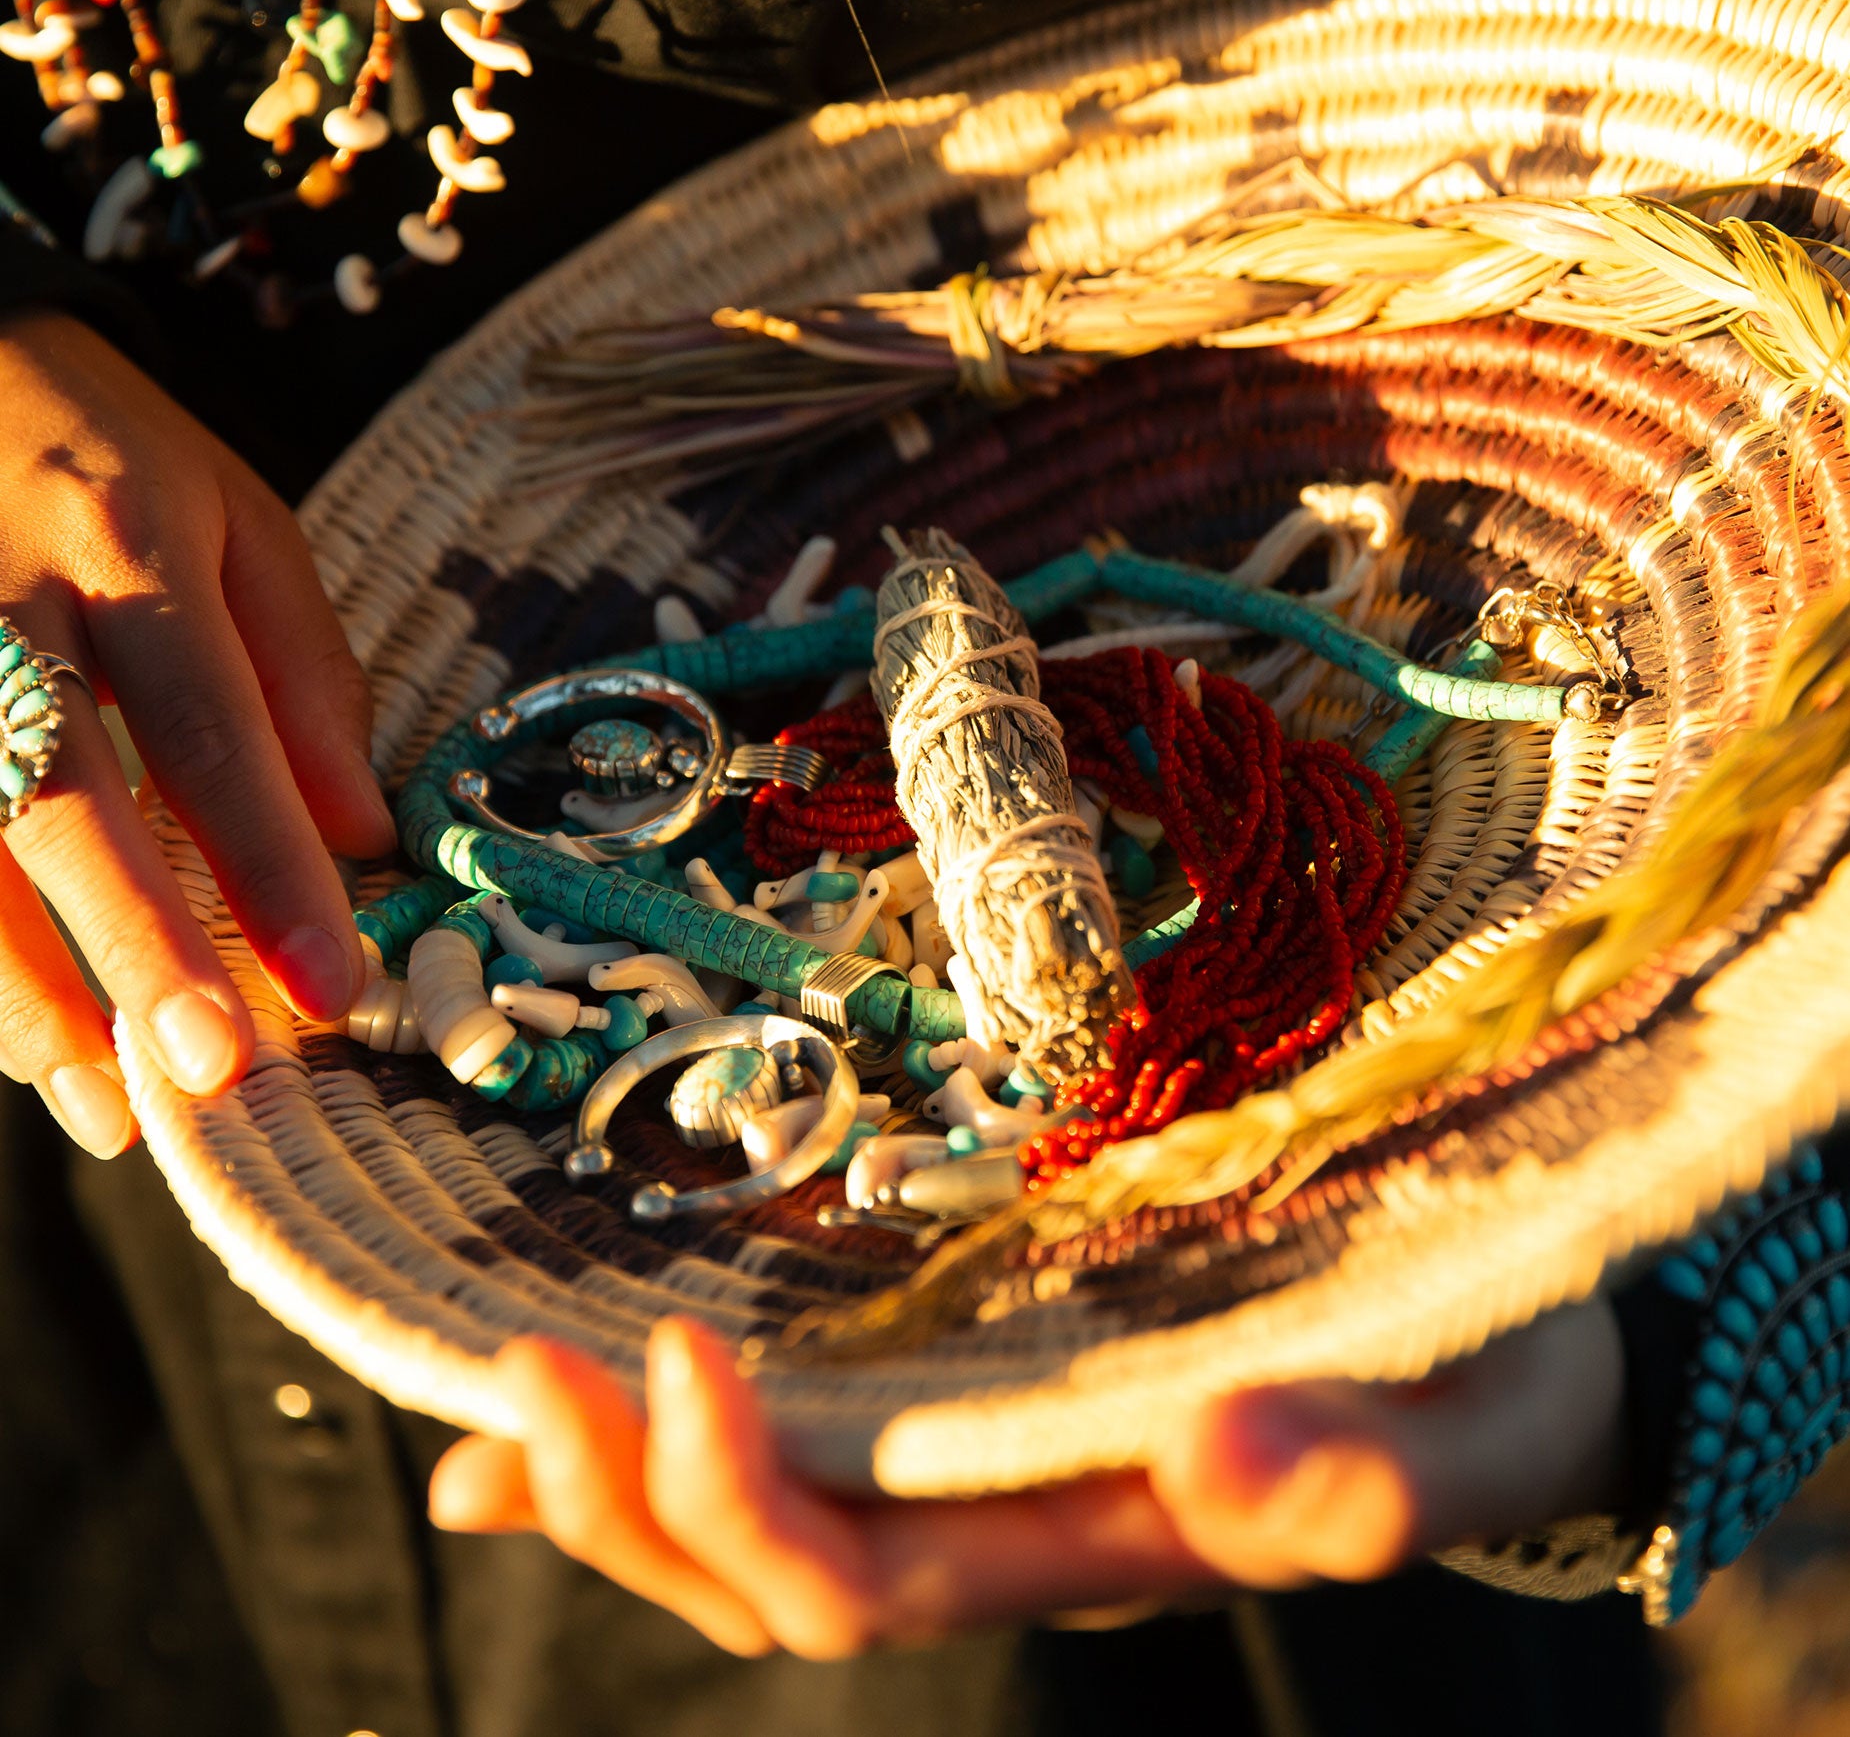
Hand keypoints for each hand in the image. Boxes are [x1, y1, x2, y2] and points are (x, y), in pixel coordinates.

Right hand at [0, 311, 393, 1154]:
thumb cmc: (119, 459)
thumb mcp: (247, 529)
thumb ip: (305, 679)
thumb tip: (364, 833)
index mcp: (130, 547)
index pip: (213, 733)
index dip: (271, 870)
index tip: (328, 986)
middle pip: (60, 794)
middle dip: (132, 947)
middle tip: (204, 1070)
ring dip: (18, 985)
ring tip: (100, 1100)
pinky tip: (14, 1035)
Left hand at [428, 1299, 1622, 1657]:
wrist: (1490, 1359)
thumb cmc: (1472, 1387)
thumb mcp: (1452, 1434)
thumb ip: (1361, 1477)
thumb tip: (1221, 1459)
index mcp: (1091, 1542)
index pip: (873, 1583)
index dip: (749, 1508)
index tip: (675, 1365)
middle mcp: (1008, 1526)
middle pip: (771, 1574)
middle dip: (628, 1502)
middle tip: (516, 1375)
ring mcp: (981, 1469)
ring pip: (758, 1528)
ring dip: (616, 1478)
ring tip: (499, 1401)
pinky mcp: (975, 1394)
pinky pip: (794, 1446)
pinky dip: (663, 1448)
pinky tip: (557, 1421)